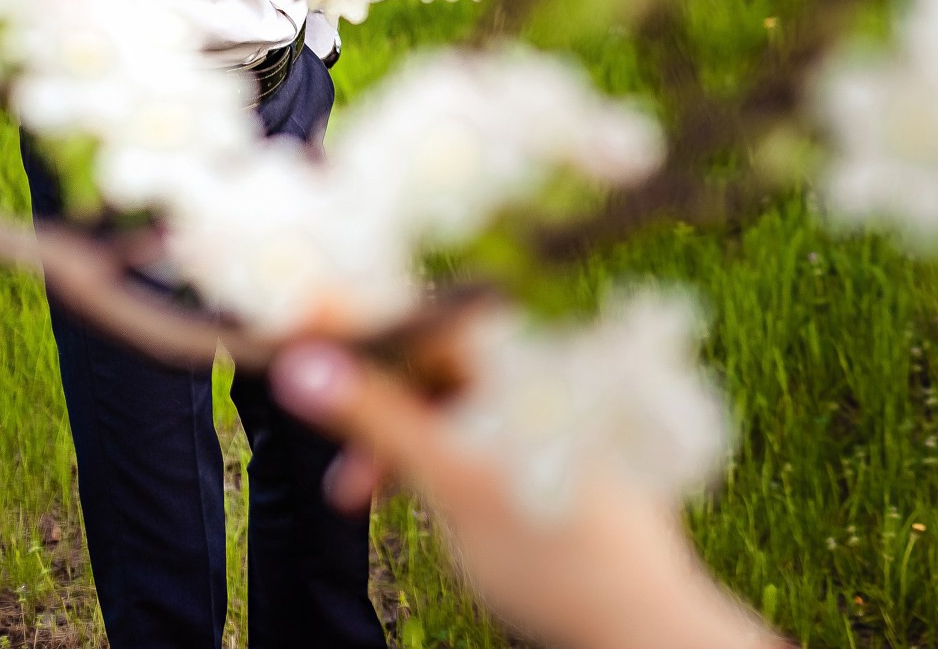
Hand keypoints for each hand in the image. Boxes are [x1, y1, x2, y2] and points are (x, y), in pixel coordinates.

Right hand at [271, 342, 787, 648]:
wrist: (635, 616)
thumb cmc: (546, 546)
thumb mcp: (448, 478)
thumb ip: (377, 416)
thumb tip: (302, 362)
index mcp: (523, 365)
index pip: (430, 320)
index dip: (365, 334)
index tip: (308, 358)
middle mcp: (543, 379)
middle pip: (439, 367)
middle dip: (379, 406)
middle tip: (338, 475)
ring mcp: (552, 420)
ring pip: (455, 410)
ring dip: (403, 442)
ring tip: (359, 497)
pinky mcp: (554, 459)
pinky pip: (481, 439)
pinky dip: (441, 462)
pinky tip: (423, 502)